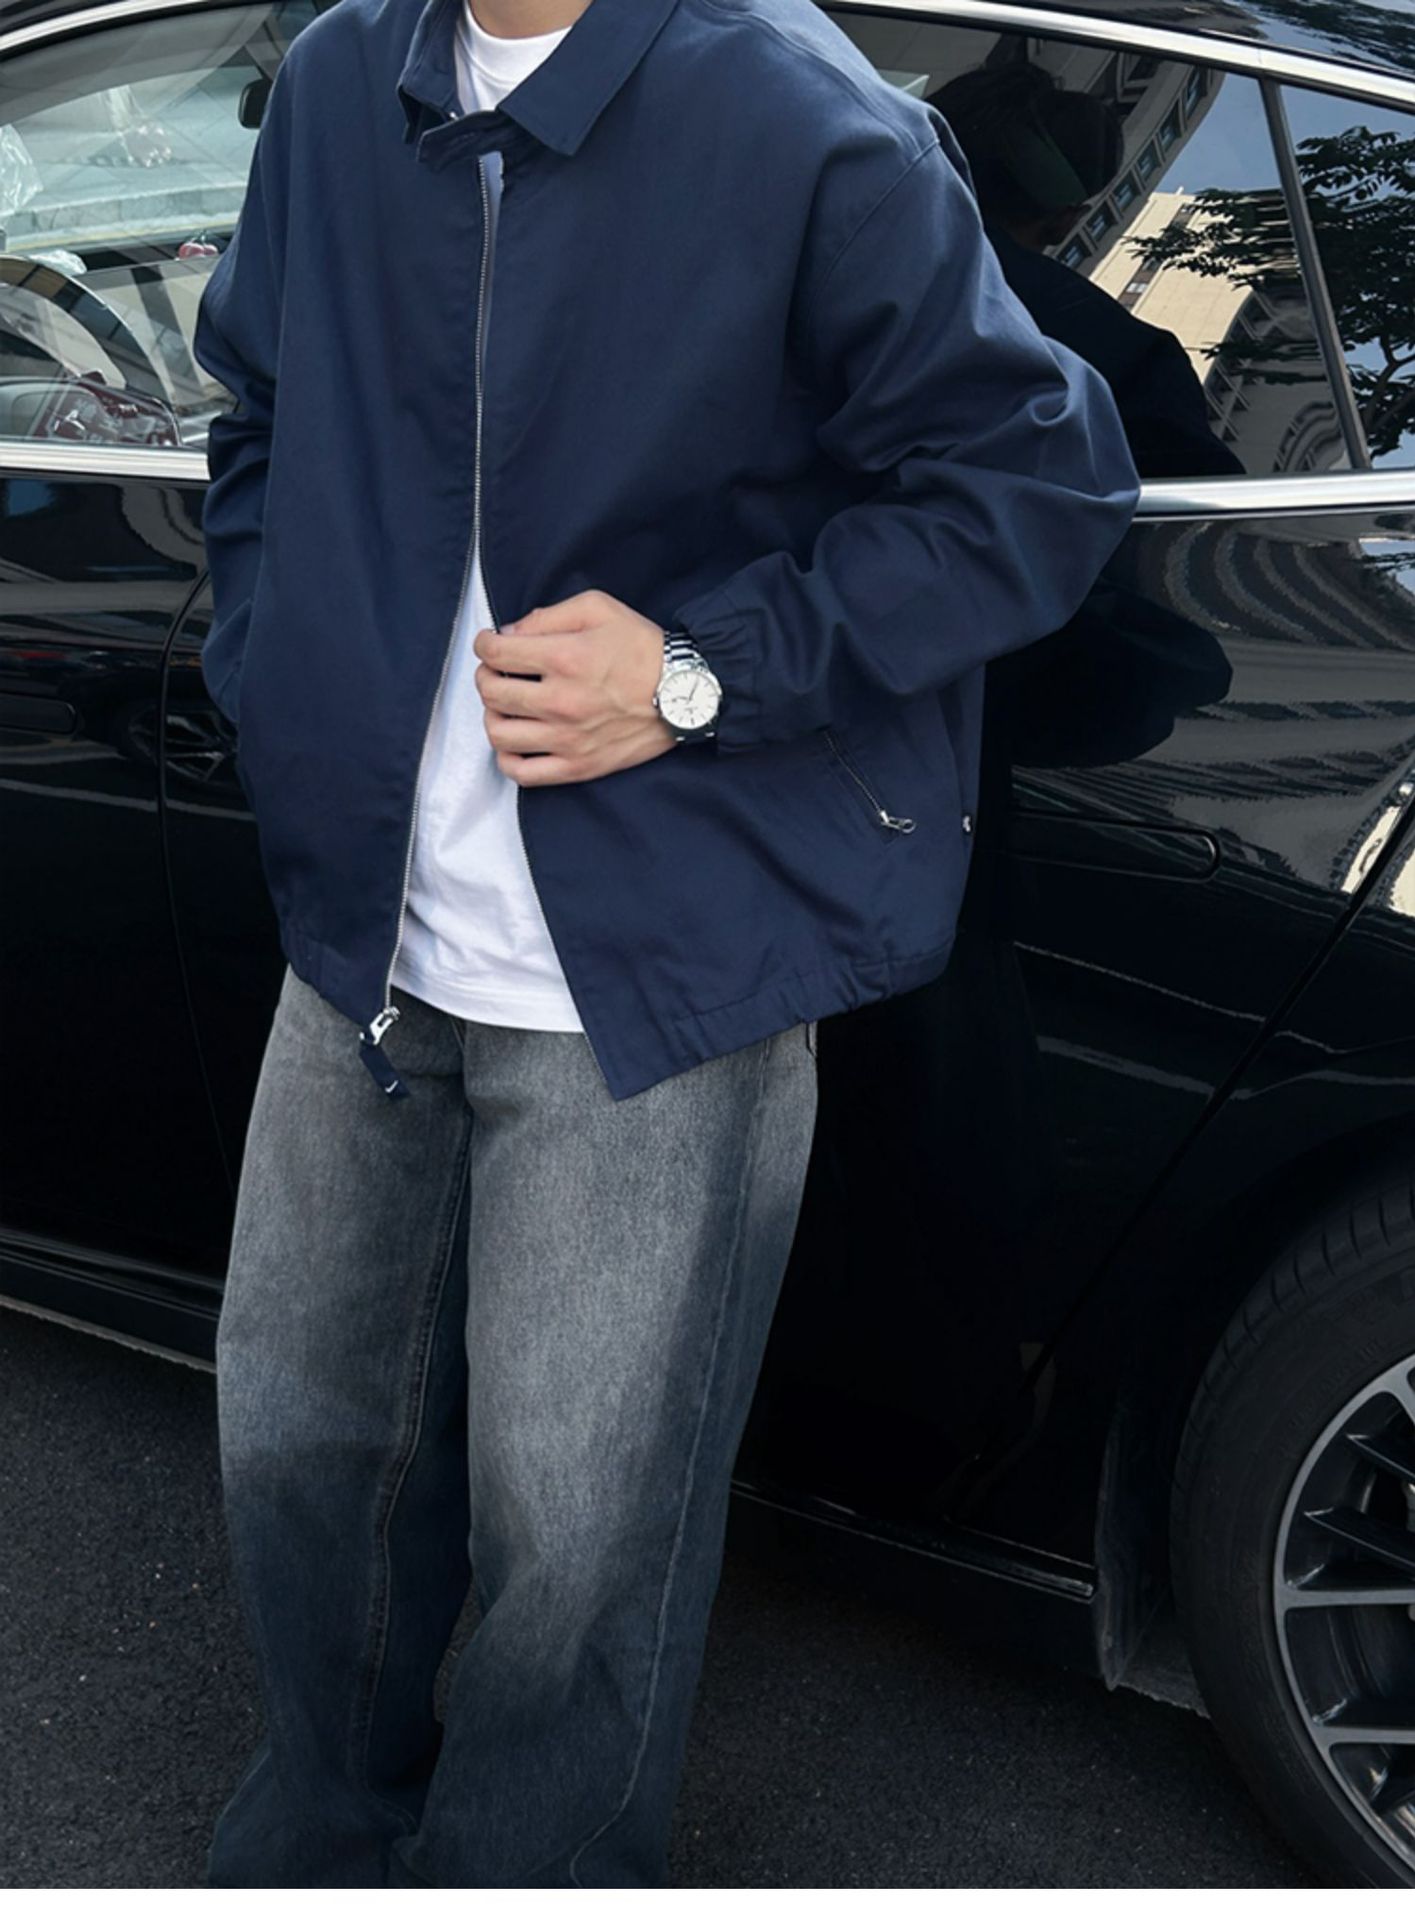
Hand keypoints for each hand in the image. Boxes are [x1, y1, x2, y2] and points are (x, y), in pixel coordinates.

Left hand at [473, 589, 674, 786]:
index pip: (497, 653)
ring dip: (493, 716)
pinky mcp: (578, 766)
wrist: (685, 694)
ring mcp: (568, 739)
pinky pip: (523, 773)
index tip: (490, 644)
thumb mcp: (599, 609)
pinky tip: (516, 742)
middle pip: (492, 693)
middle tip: (497, 671)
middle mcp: (561, 701)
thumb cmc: (644, 649)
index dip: (484, 644)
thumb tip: (510, 633)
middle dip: (486, 676)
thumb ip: (549, 615)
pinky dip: (508, 759)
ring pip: (499, 734)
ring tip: (506, 707)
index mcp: (565, 658)